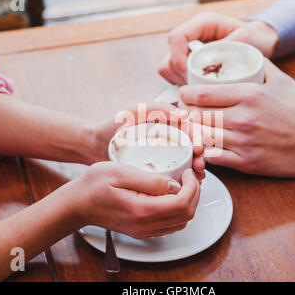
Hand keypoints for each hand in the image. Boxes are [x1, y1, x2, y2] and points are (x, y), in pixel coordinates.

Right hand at [68, 161, 199, 238]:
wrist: (77, 204)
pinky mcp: (142, 230)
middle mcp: (145, 225)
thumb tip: (174, 184)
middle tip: (188, 176)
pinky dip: (178, 210)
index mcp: (142, 210)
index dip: (192, 187)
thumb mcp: (121, 172)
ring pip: (181, 222)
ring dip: (188, 202)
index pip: (182, 204)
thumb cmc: (93, 185)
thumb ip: (150, 180)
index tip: (187, 172)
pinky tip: (171, 194)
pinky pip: (170, 225)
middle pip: (186, 215)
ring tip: (182, 183)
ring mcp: (144, 230)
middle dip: (194, 194)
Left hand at [90, 102, 205, 179]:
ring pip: (187, 162)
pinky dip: (183, 180)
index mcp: (167, 123)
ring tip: (196, 178)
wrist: (94, 145)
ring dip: (195, 170)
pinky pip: (175, 175)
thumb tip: (184, 115)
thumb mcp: (136, 110)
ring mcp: (163, 155)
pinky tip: (185, 185)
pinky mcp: (157, 170)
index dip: (198, 138)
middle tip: (199, 166)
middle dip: (200, 157)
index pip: (190, 129)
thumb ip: (158, 108)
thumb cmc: (113, 125)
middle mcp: (168, 138)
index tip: (197, 149)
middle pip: (192, 148)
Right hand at [158, 12, 279, 84]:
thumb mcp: (246, 40)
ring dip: (182, 82)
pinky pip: (174, 78)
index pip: (176, 38)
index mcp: (201, 24)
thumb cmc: (253, 39)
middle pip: (168, 58)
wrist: (257, 44)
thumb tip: (212, 62)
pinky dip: (183, 86)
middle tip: (201, 86)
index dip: (178, 59)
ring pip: (168, 70)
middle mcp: (190, 36)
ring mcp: (185, 51)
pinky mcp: (186, 65)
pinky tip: (200, 90)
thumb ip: (229, 48)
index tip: (191, 75)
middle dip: (181, 76)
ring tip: (203, 88)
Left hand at [178, 59, 294, 177]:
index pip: (201, 94)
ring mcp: (243, 142)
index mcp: (248, 95)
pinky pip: (213, 157)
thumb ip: (258, 65)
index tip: (184, 93)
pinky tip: (204, 145)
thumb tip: (241, 53)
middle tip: (185, 110)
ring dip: (192, 131)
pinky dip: (204, 151)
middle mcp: (242, 118)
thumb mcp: (281, 80)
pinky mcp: (246, 162)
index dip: (185, 93)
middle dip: (185, 112)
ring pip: (201, 136)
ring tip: (192, 126)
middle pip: (196, 115)